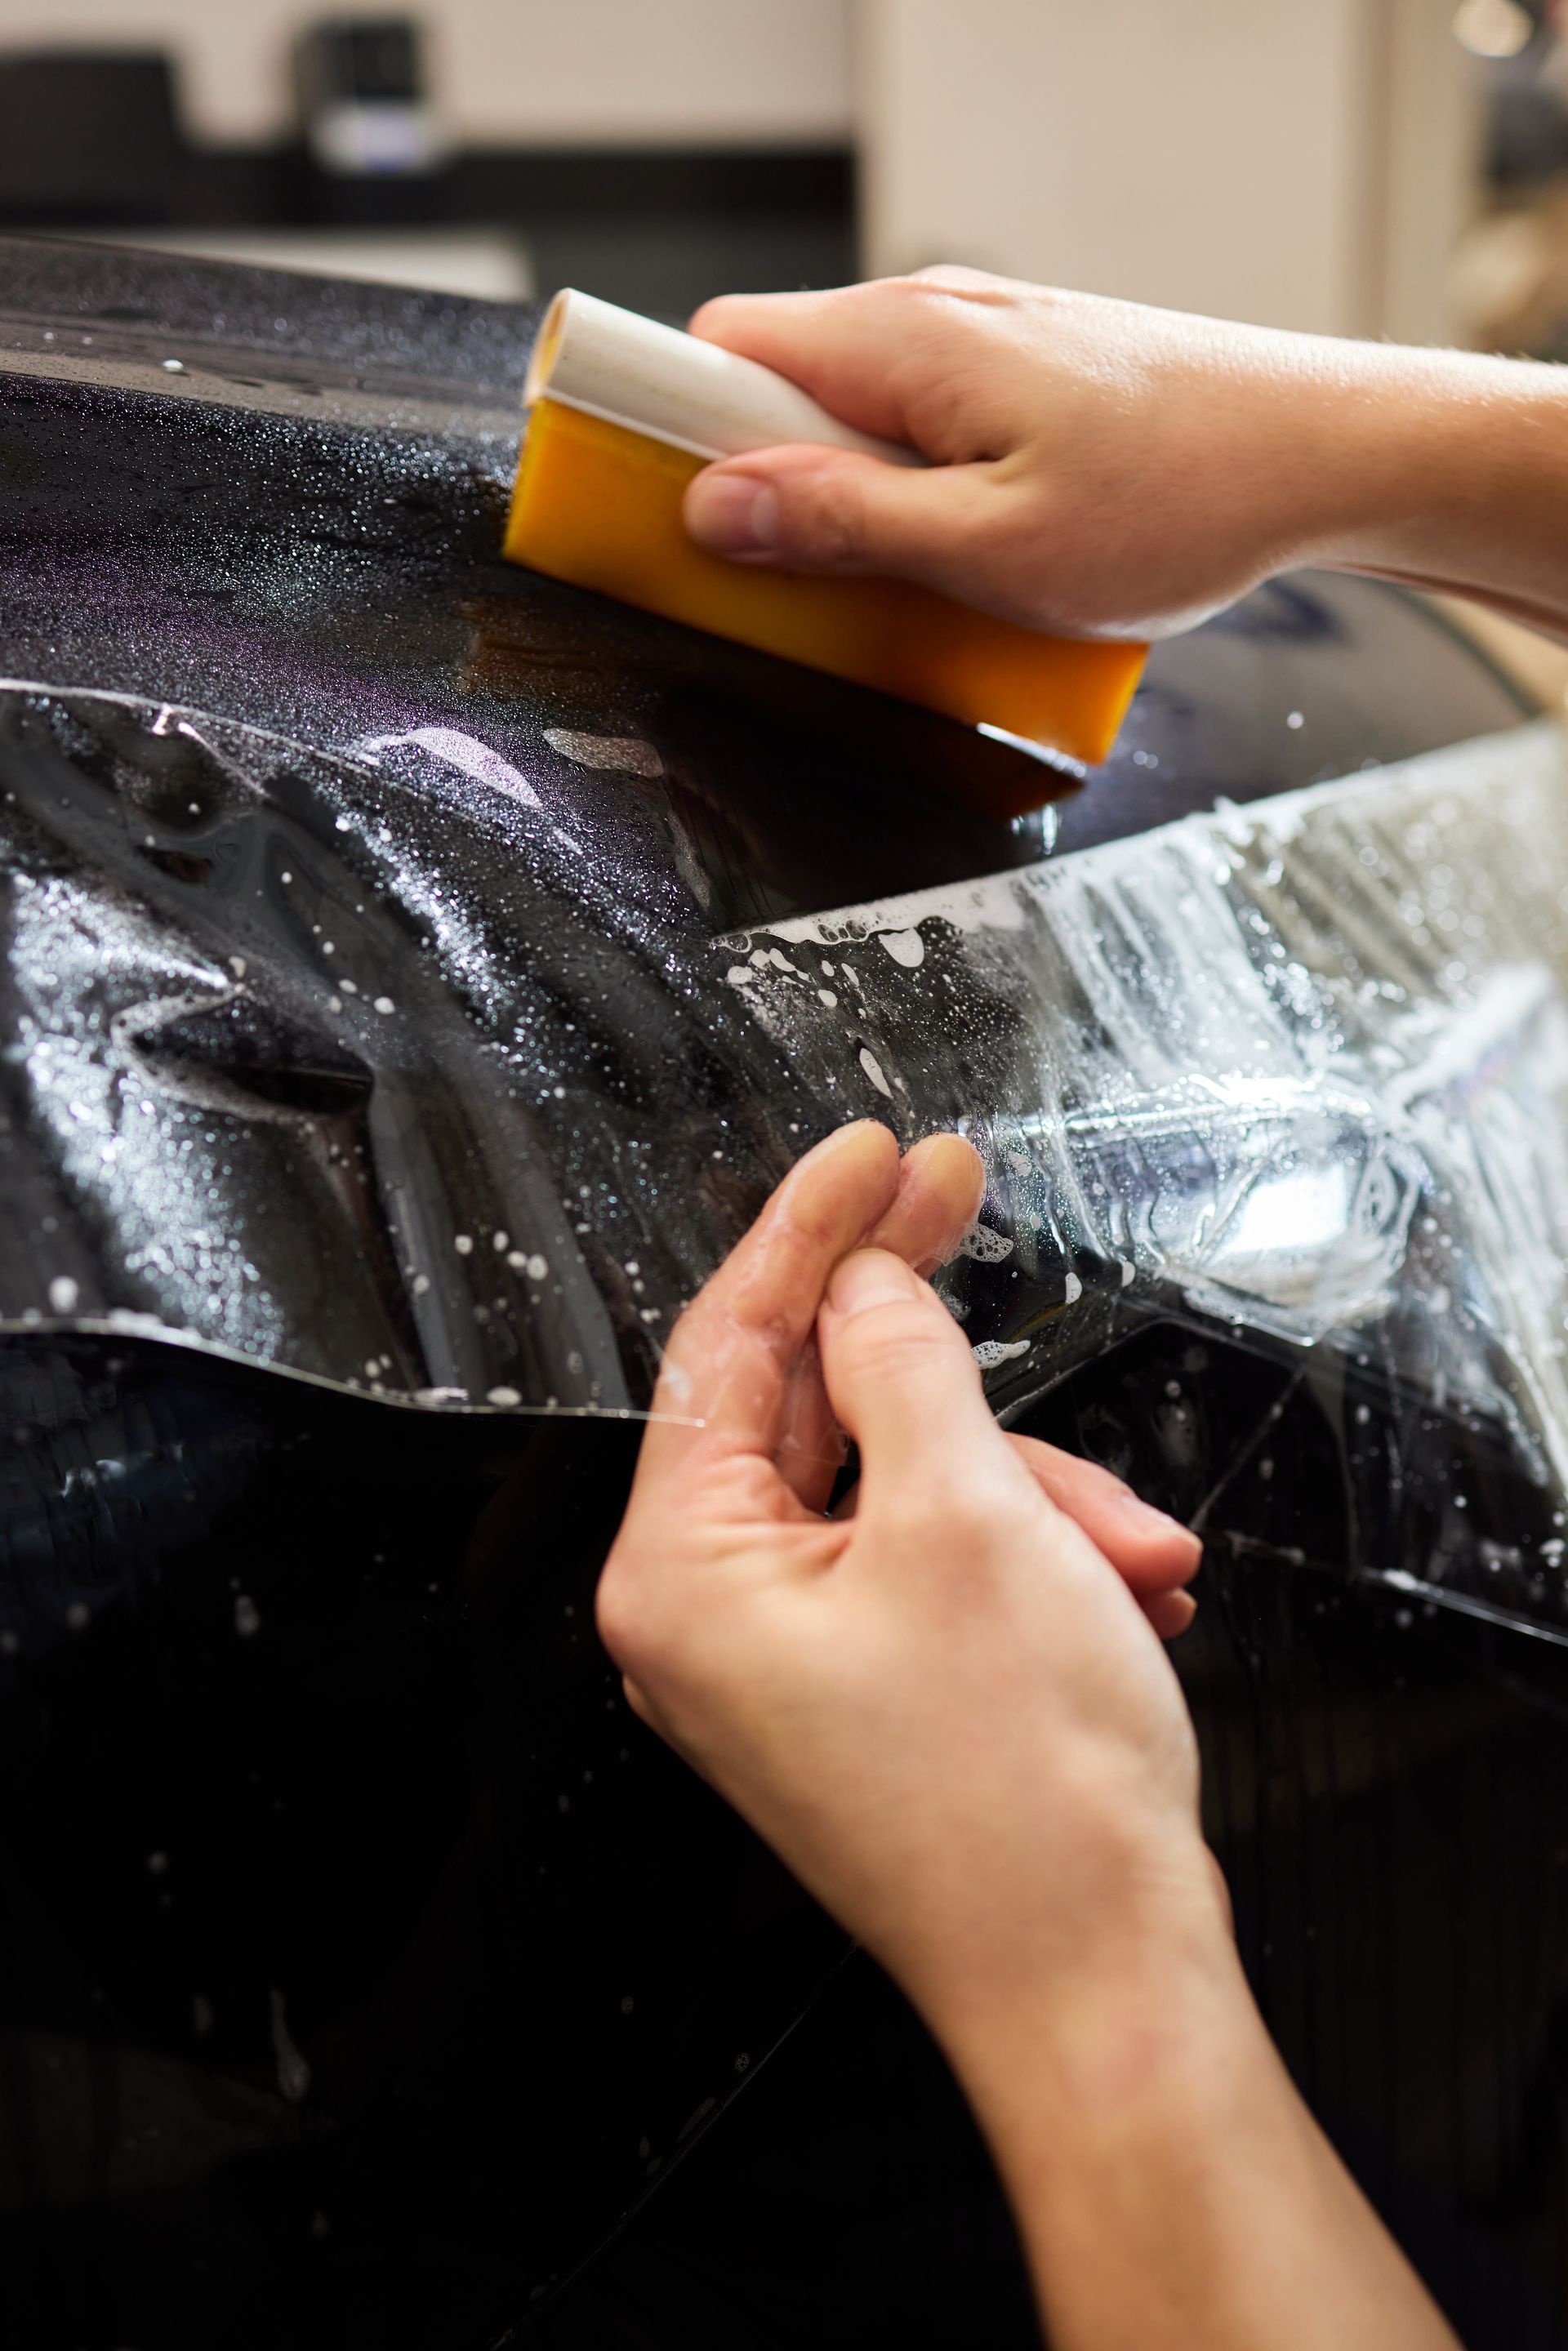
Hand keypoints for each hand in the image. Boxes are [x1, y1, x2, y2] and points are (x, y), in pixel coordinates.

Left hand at [602, 1122, 1459, 2350]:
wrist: (1102, 1985)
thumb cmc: (1020, 1789)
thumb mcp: (967, 1517)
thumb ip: (903, 1367)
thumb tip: (863, 1283)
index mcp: (684, 1573)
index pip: (728, 1345)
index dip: (806, 1229)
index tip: (868, 1149)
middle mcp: (712, 1617)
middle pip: (814, 1406)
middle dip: (934, 1350)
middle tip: (960, 1198)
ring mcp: (788, 1660)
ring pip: (903, 1486)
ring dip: (1029, 1490)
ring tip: (1129, 1551)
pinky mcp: (864, 1690)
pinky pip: (935, 1564)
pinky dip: (1030, 1553)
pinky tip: (1116, 1583)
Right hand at [682, 267, 1567, 645]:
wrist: (1326, 458)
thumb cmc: (1182, 501)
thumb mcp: (991, 549)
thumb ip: (844, 525)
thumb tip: (712, 505)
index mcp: (906, 344)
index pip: (718, 349)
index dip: (668, 428)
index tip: (656, 512)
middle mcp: (935, 317)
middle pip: (775, 384)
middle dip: (754, 483)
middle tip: (785, 584)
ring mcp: (982, 339)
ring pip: (846, 411)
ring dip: (838, 499)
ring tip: (885, 583)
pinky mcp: (1023, 374)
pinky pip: (915, 425)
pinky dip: (905, 491)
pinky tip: (953, 558)